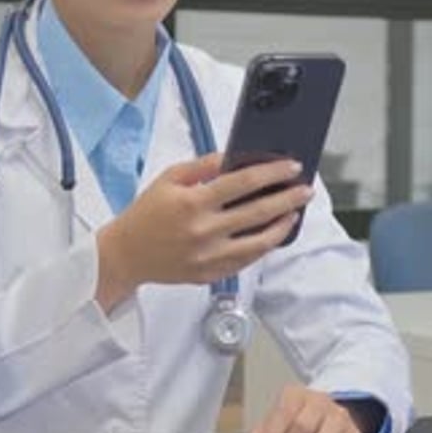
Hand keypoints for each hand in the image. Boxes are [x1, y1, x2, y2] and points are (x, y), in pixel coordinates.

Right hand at [95, 153, 312, 310]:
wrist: (126, 255)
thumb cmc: (146, 213)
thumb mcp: (169, 179)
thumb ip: (203, 166)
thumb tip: (235, 158)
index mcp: (193, 202)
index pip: (242, 183)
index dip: (271, 173)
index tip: (291, 167)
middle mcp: (204, 231)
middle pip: (257, 212)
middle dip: (287, 198)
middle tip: (305, 189)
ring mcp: (209, 256)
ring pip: (258, 243)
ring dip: (281, 226)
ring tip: (294, 213)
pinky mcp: (211, 274)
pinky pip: (246, 261)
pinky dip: (263, 247)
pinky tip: (272, 235)